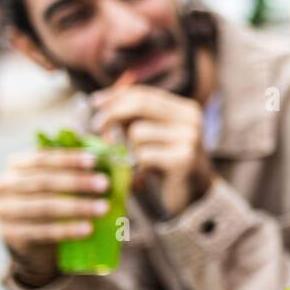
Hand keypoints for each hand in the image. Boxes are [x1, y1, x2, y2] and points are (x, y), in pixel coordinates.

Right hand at [0, 148, 112, 284]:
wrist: (34, 244)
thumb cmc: (54, 203)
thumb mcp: (61, 183)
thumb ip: (78, 167)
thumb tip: (112, 153)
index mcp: (16, 165)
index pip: (43, 157)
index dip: (68, 158)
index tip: (94, 160)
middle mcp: (4, 185)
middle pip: (44, 181)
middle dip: (77, 182)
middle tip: (104, 184)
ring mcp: (4, 211)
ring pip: (44, 206)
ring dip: (77, 207)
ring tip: (103, 208)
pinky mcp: (11, 235)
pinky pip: (43, 231)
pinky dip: (67, 230)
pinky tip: (88, 229)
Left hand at [90, 85, 212, 215]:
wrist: (194, 195)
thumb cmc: (167, 164)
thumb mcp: (154, 135)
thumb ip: (135, 117)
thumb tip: (100, 101)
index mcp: (185, 109)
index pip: (144, 93)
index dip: (115, 96)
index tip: (94, 102)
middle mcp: (191, 119)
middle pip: (140, 105)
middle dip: (112, 114)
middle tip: (96, 128)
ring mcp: (189, 138)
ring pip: (138, 132)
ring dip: (129, 149)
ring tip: (137, 162)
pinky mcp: (182, 159)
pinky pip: (143, 155)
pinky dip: (136, 166)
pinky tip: (143, 175)